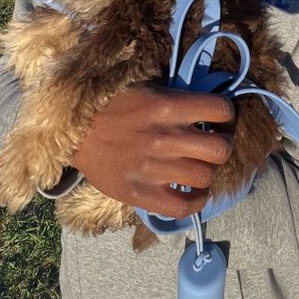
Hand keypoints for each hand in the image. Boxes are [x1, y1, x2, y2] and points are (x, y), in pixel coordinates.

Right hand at [71, 83, 234, 216]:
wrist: (72, 131)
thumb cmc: (112, 107)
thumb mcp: (148, 90)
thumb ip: (178, 102)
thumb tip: (209, 112)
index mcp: (168, 107)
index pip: (221, 110)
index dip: (225, 115)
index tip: (218, 120)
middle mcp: (165, 137)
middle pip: (220, 150)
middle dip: (221, 147)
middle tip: (211, 146)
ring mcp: (154, 169)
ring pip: (205, 177)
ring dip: (206, 173)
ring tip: (198, 168)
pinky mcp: (140, 194)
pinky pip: (183, 208)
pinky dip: (196, 202)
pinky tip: (193, 193)